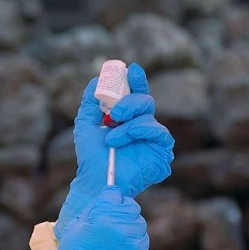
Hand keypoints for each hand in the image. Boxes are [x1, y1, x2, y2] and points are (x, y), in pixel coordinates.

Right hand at [50, 186, 148, 249]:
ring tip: (117, 234)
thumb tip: (104, 200)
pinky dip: (133, 239)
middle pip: (131, 206)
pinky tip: (121, 245)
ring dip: (129, 224)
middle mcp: (122, 225)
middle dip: (122, 209)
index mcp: (103, 215)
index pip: (114, 193)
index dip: (109, 197)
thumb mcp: (76, 225)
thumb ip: (92, 210)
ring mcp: (133, 240)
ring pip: (139, 222)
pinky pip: (141, 239)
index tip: (107, 201)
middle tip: (112, 217)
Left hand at [54, 63, 173, 238]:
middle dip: (129, 102)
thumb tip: (95, 80)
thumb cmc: (91, 156)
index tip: (131, 69)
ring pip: (149, 117)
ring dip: (128, 124)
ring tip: (112, 138)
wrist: (96, 180)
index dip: (136, 80)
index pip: (136, 94)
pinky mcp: (162, 153)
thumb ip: (90, 103)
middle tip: (114, 112)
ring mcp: (154, 140)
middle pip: (145, 101)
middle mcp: (142, 126)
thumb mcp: (86, 125)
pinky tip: (127, 139)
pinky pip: (160, 133)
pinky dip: (141, 131)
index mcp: (127, 118)